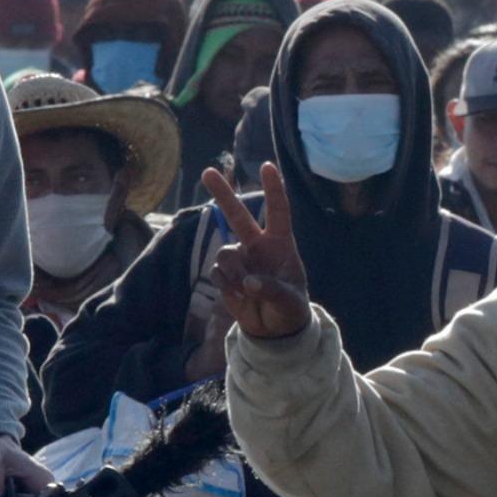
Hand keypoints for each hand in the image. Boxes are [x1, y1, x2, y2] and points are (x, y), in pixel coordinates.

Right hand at [201, 165, 313, 342]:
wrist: (273, 331)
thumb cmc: (290, 310)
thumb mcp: (290, 303)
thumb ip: (272, 291)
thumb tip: (249, 282)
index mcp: (280, 244)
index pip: (278, 212)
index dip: (274, 189)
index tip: (268, 166)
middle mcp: (257, 246)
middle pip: (238, 215)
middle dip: (222, 194)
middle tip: (207, 171)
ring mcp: (240, 259)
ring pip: (225, 253)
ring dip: (234, 273)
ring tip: (247, 290)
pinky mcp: (225, 275)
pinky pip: (217, 272)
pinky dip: (226, 286)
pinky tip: (239, 296)